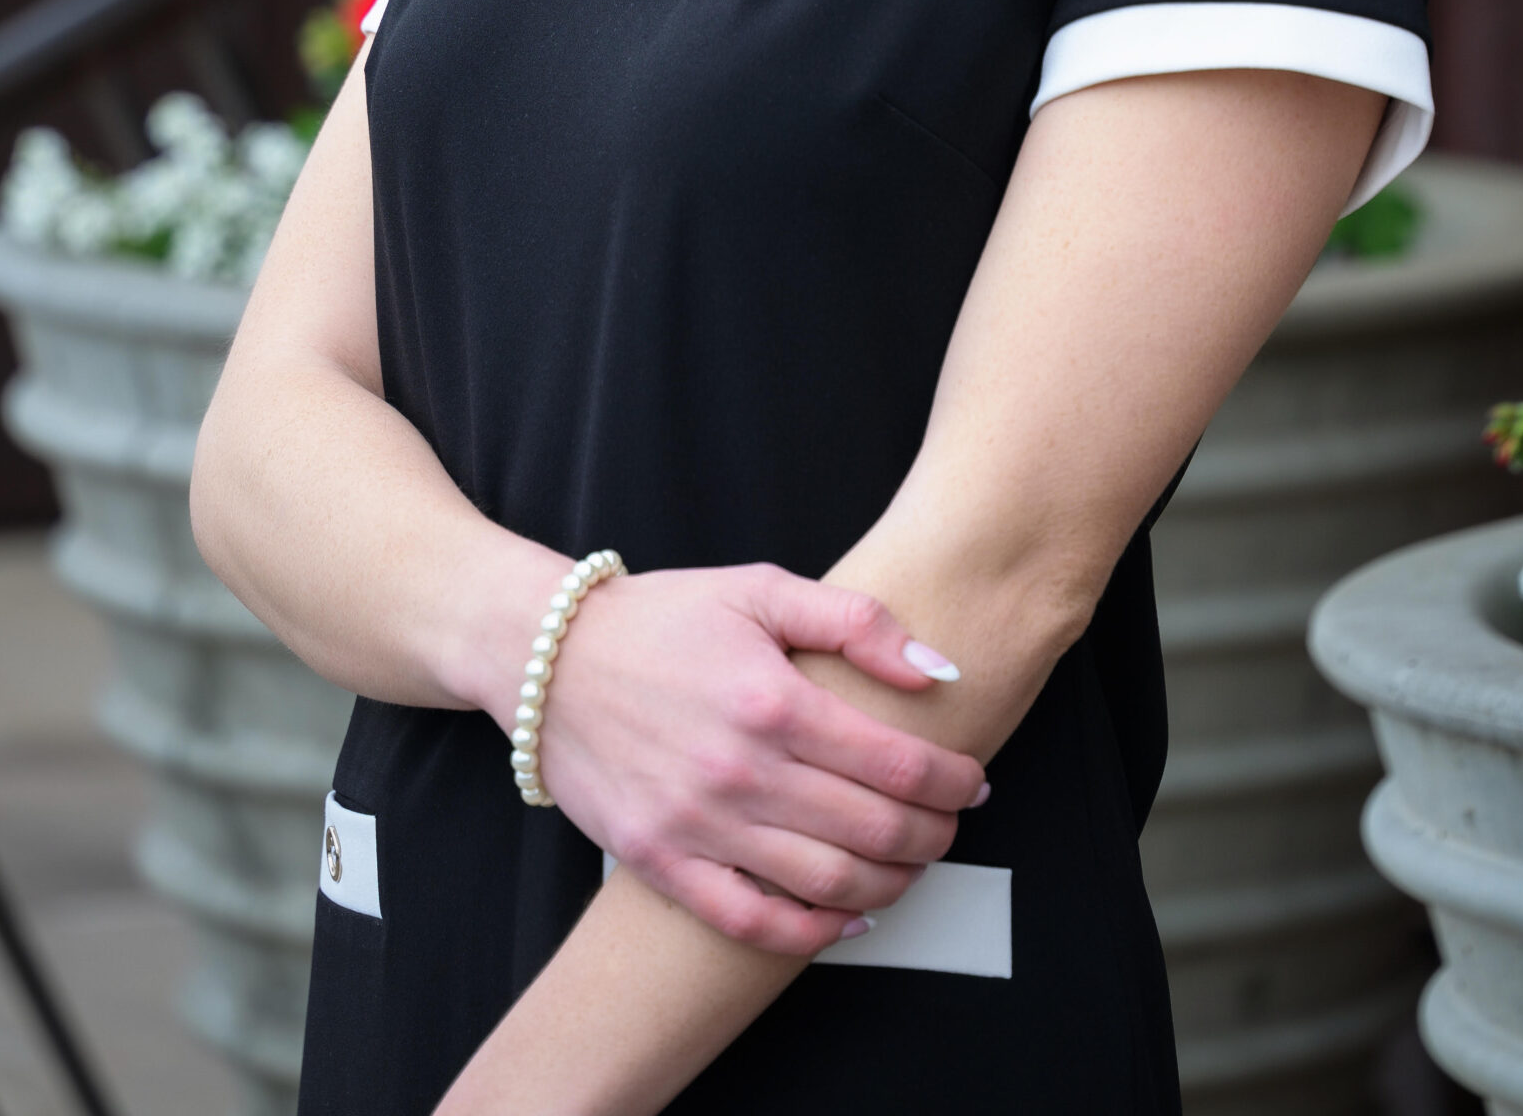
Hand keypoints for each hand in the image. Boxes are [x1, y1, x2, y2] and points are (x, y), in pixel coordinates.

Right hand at [526, 562, 984, 954]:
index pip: (897, 763)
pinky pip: (750, 920)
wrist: (550, 658)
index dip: (952, 780)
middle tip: (953, 825)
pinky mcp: (662, 863)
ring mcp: (700, 826)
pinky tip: (848, 917)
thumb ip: (856, 622)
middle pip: (872, 831)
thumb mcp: (762, 590)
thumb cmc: (663, 619)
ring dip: (890, 885)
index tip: (973, 781)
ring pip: (825, 883)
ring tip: (913, 867)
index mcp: (774, 702)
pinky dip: (811, 931)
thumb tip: (937, 671)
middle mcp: (742, 773)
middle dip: (933, 836)